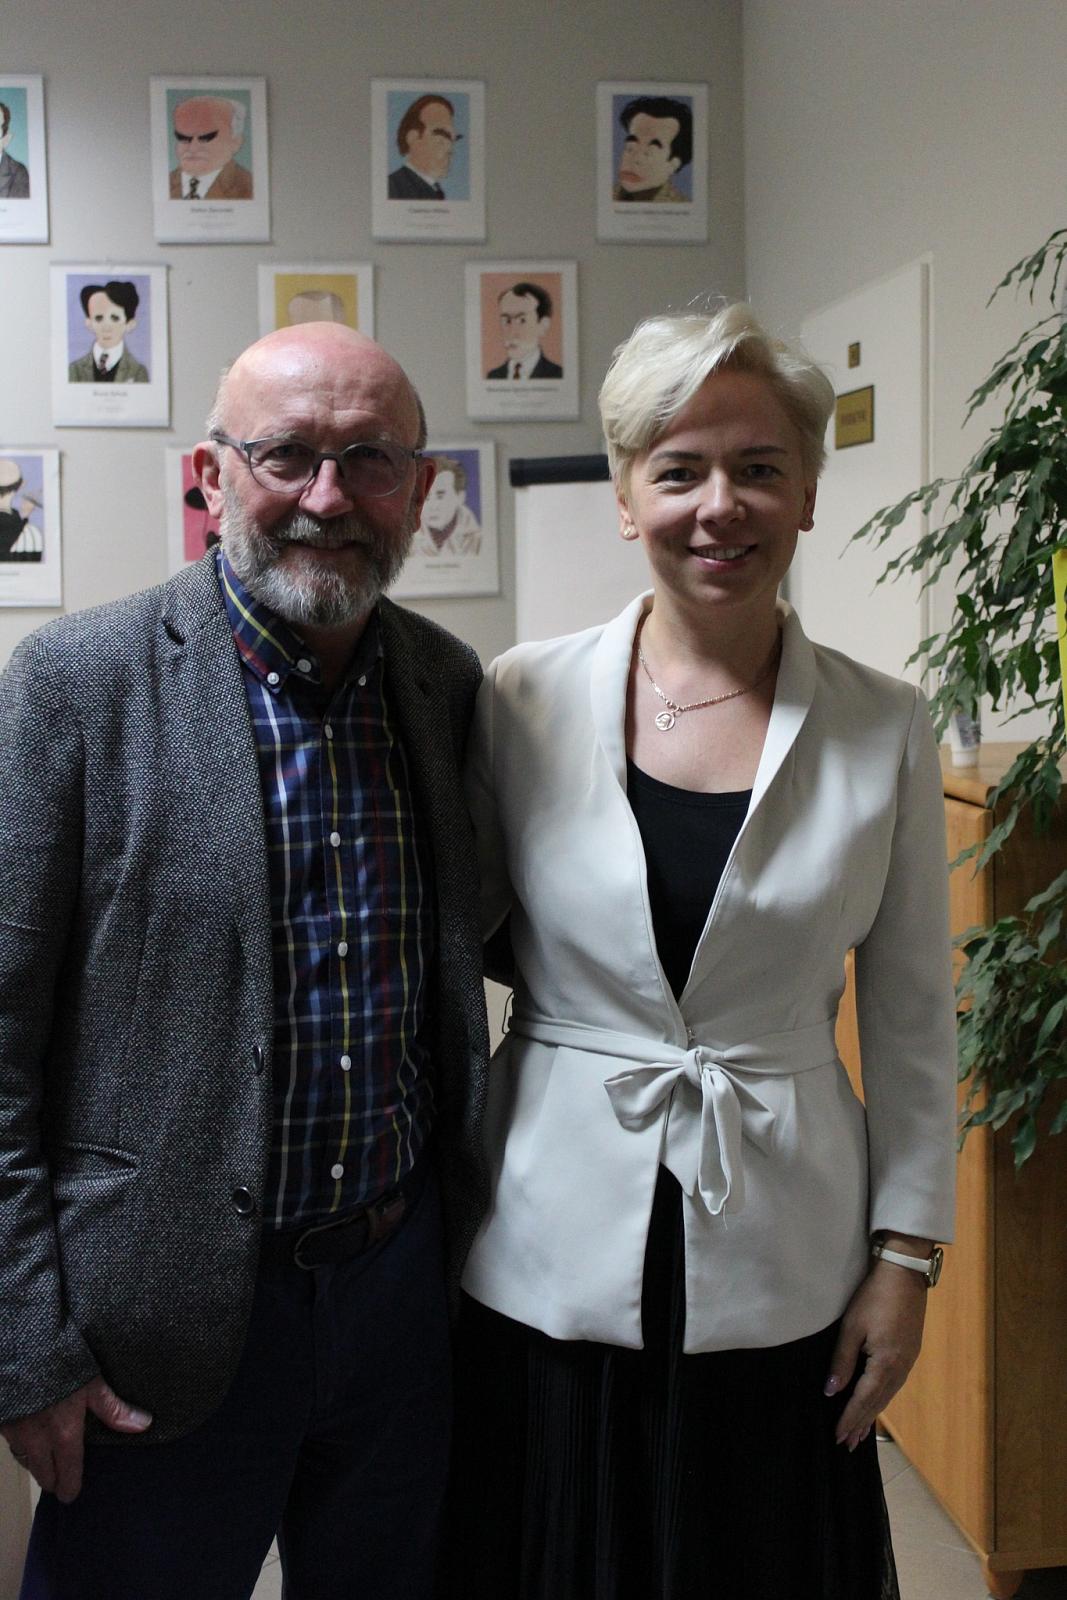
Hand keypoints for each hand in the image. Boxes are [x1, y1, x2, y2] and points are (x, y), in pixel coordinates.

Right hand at [1, 1377, 151, 1502]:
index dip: (70, 1487)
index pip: (68, 1474)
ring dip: (37, 1465)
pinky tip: (28, 1440)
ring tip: (47, 1462)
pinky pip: (12, 1446)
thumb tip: (144, 1425)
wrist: (18, 1351)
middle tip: (61, 1479)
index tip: (71, 1495)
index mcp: (64, 1435)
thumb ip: (113, 1409)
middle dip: (53, 1479)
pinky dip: (22, 1448)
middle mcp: (37, 1442)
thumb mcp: (91, 1383)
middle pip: (44, 1475)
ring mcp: (15, 1434)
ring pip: (26, 1462)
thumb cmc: (59, 1364)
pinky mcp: (2, 1424)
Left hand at [823, 1260, 927, 1450]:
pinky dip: (882, 1399)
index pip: (863, 1400)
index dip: (849, 1419)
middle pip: (877, 1403)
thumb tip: (831, 1392)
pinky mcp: (910, 1353)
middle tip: (847, 1445)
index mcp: (885, 1364)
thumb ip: (842, 1362)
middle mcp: (900, 1369)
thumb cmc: (874, 1297)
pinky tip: (876, 1403)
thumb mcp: (852, 1327)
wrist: (904, 1275)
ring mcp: (908, 1362)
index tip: (837, 1437)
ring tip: (860, 1433)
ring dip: (872, 1414)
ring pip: (887, 1396)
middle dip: (861, 1423)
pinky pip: (894, 1385)